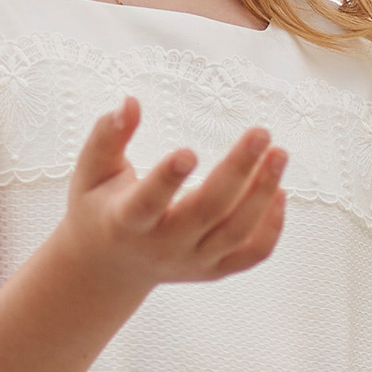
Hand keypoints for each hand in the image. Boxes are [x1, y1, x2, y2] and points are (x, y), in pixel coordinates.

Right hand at [59, 98, 287, 302]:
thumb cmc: (99, 207)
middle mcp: (161, 246)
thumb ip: (107, 136)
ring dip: (262, 194)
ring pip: (235, 233)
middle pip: (206, 212)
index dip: (167, 179)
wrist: (109, 266)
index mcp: (124, 222)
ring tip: (279, 154)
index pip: (147, 203)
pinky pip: (251, 255)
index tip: (190, 150)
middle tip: (261, 132)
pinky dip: (271, 228)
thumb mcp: (91, 171)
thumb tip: (130, 101)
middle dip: (236, 171)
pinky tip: (280, 192)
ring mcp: (191, 262)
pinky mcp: (212, 270)